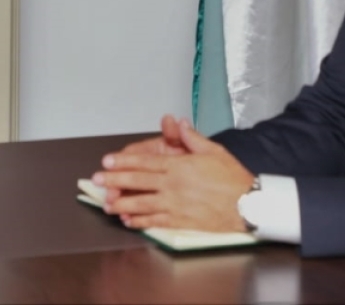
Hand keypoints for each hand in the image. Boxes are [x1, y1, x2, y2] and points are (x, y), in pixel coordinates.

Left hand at [92, 117, 254, 231]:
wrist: (248, 205)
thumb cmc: (232, 177)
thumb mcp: (213, 151)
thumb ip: (192, 137)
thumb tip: (178, 122)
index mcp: (179, 166)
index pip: (145, 162)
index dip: (123, 162)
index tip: (107, 161)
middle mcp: (173, 185)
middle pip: (138, 182)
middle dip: (114, 181)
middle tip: (96, 180)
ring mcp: (176, 205)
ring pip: (142, 204)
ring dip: (122, 204)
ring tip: (106, 205)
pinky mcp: (181, 222)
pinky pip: (156, 222)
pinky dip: (141, 222)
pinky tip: (129, 222)